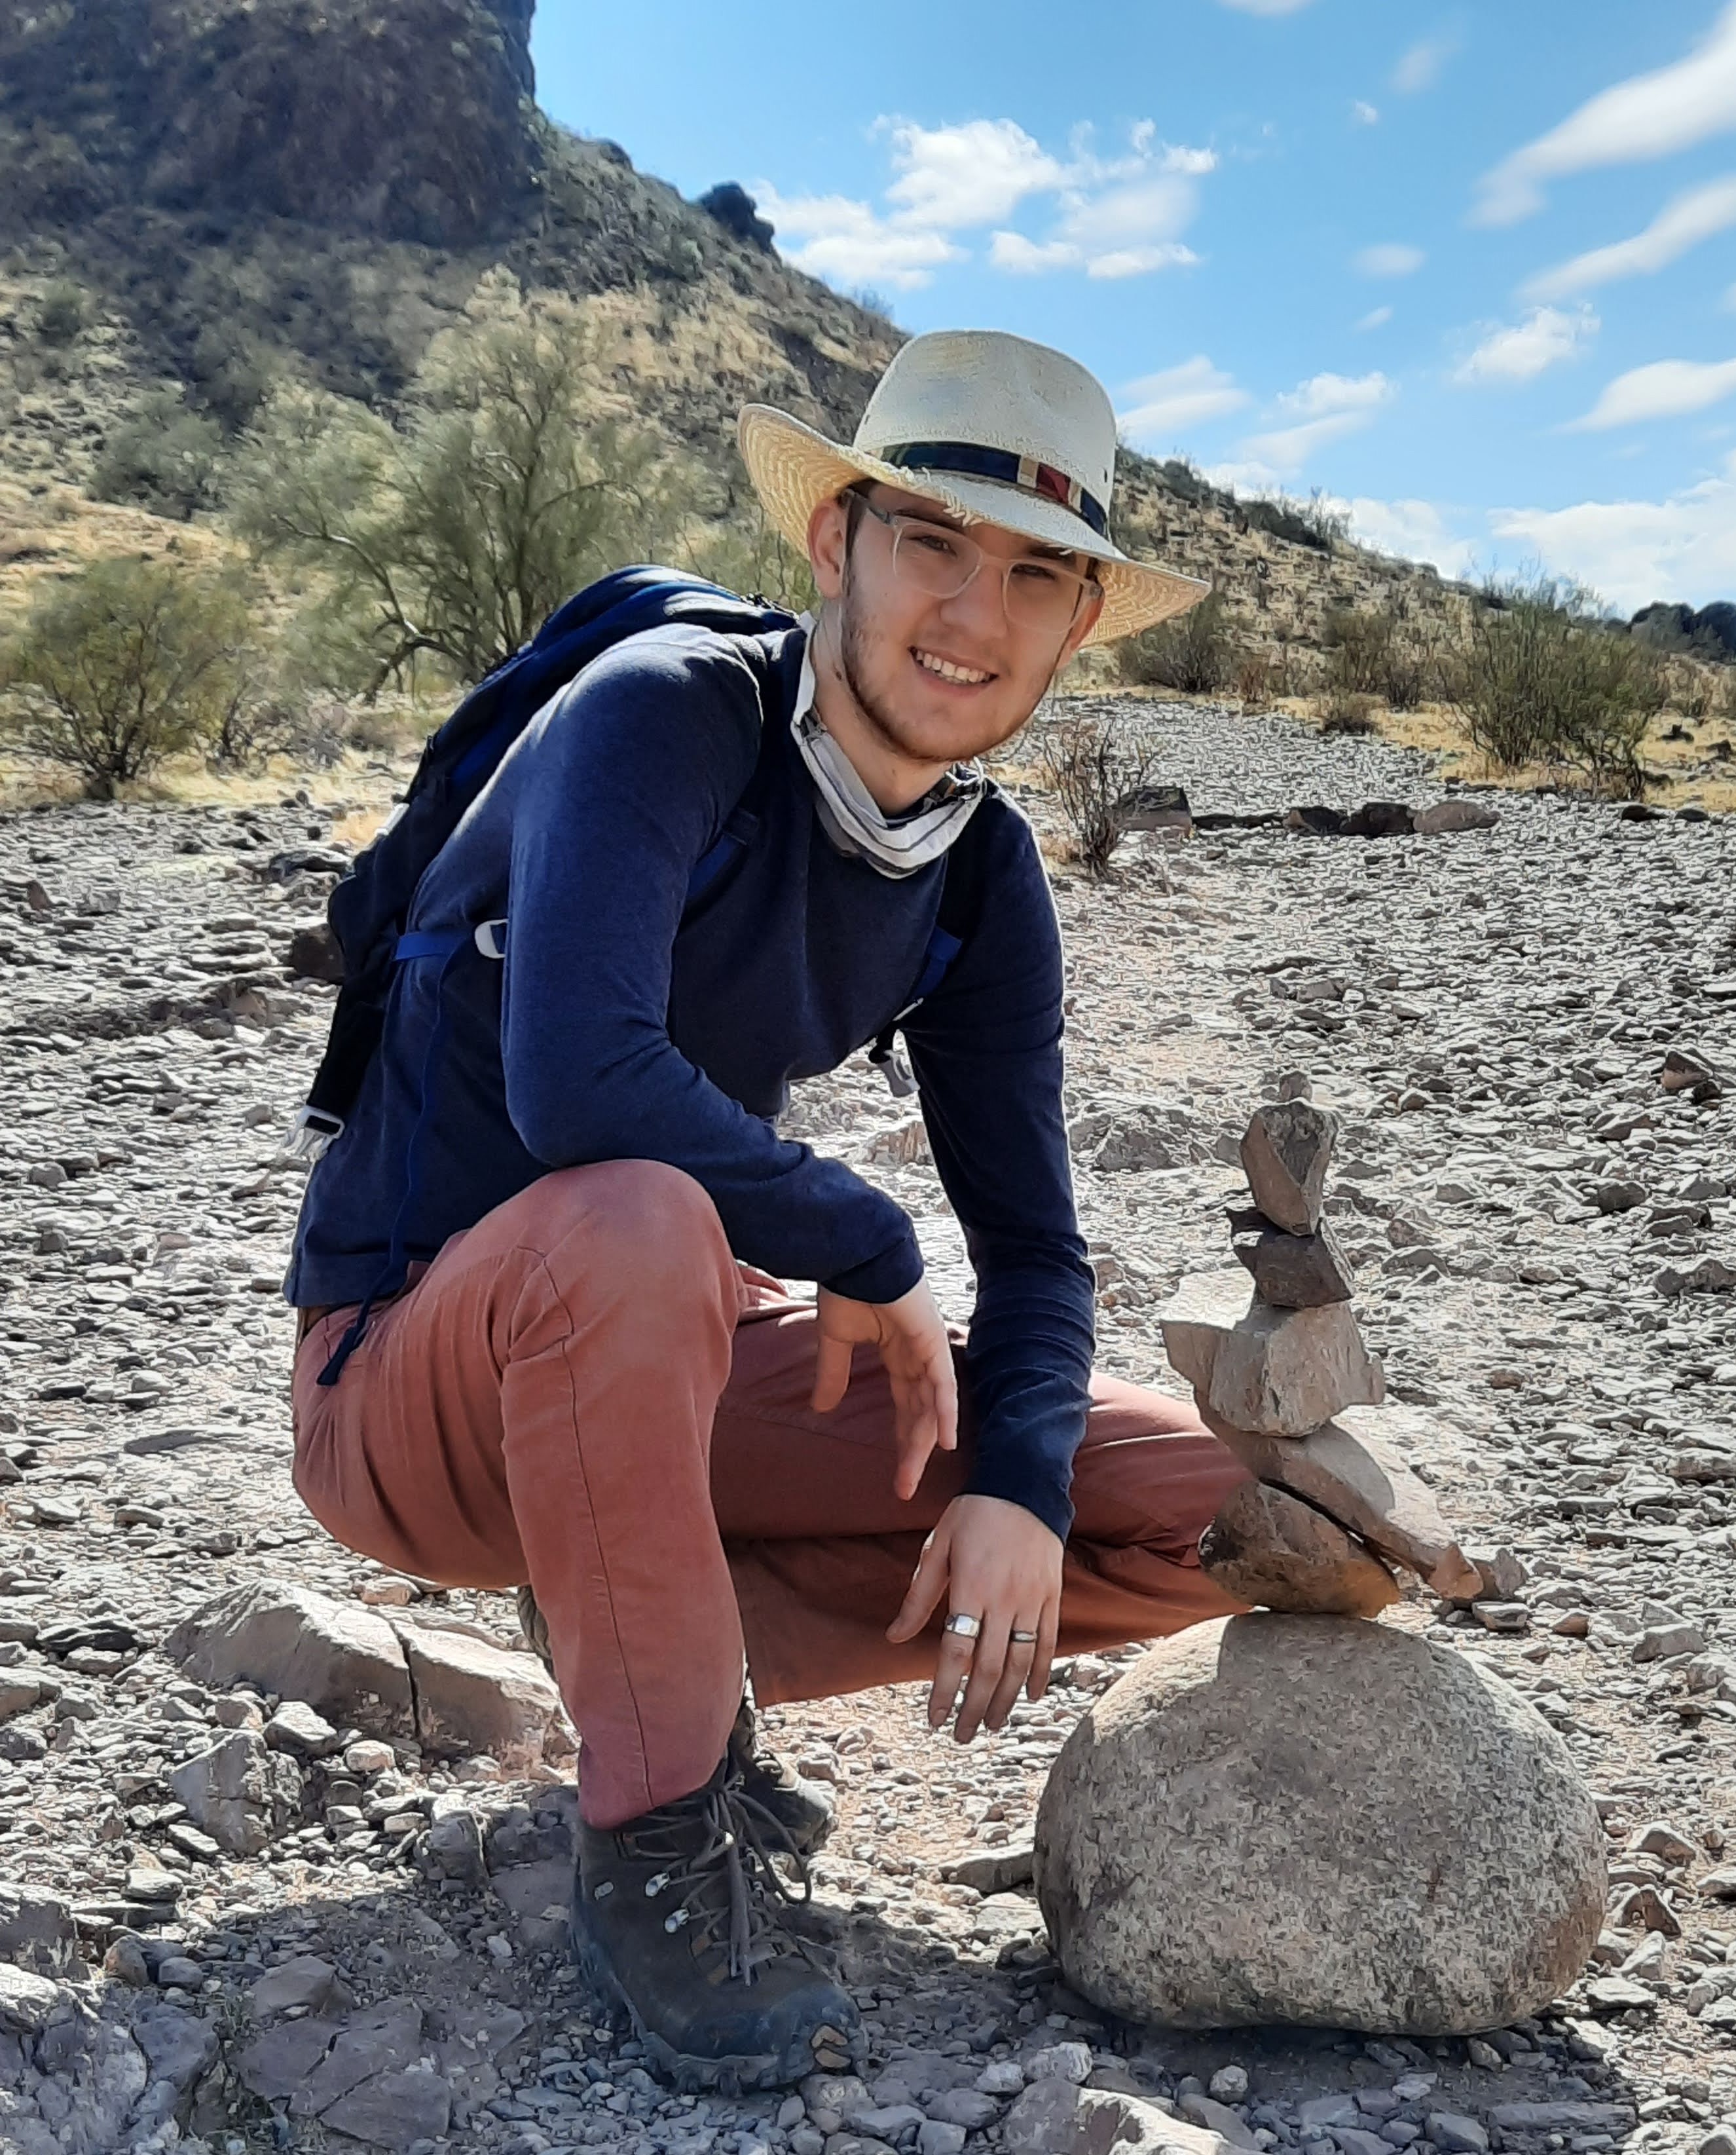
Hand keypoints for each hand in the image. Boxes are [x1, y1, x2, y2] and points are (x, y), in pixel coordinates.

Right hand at [811, 1277, 957, 1500]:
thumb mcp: (835, 1340)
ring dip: (924, 1442)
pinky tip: (943, 1441)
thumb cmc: (847, 1286)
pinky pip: (942, 1384)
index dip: (901, 1440)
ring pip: (931, 1407)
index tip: (894, 1474)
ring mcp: (928, 1350)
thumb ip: (834, 1374)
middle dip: (912, 1452)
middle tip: (903, 1489)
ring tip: (913, 1476)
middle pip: (919, 1414)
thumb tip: (821, 1409)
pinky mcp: (932, 1342)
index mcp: (897, 1354)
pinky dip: (944, 1412)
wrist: (855, 1254)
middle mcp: (917, 1356)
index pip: (904, 1406)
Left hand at [887, 1494, 1063, 1740]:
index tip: (932, 1717)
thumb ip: (918, 1596)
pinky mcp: (1053, 1595)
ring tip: (991, 1725)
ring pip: (1020, 1662)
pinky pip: (1048, 1642)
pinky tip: (1029, 1697)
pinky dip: (1040, 1673)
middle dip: (973, 1707)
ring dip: (1005, 1700)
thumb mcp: (938, 1548)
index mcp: (971, 1587)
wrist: (1024, 1485)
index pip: (955, 1651)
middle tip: (961, 1736)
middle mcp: (1005, 1599)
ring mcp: (1033, 1599)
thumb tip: (893, 1637)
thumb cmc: (973, 1515)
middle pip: (989, 1667)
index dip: (943, 1689)